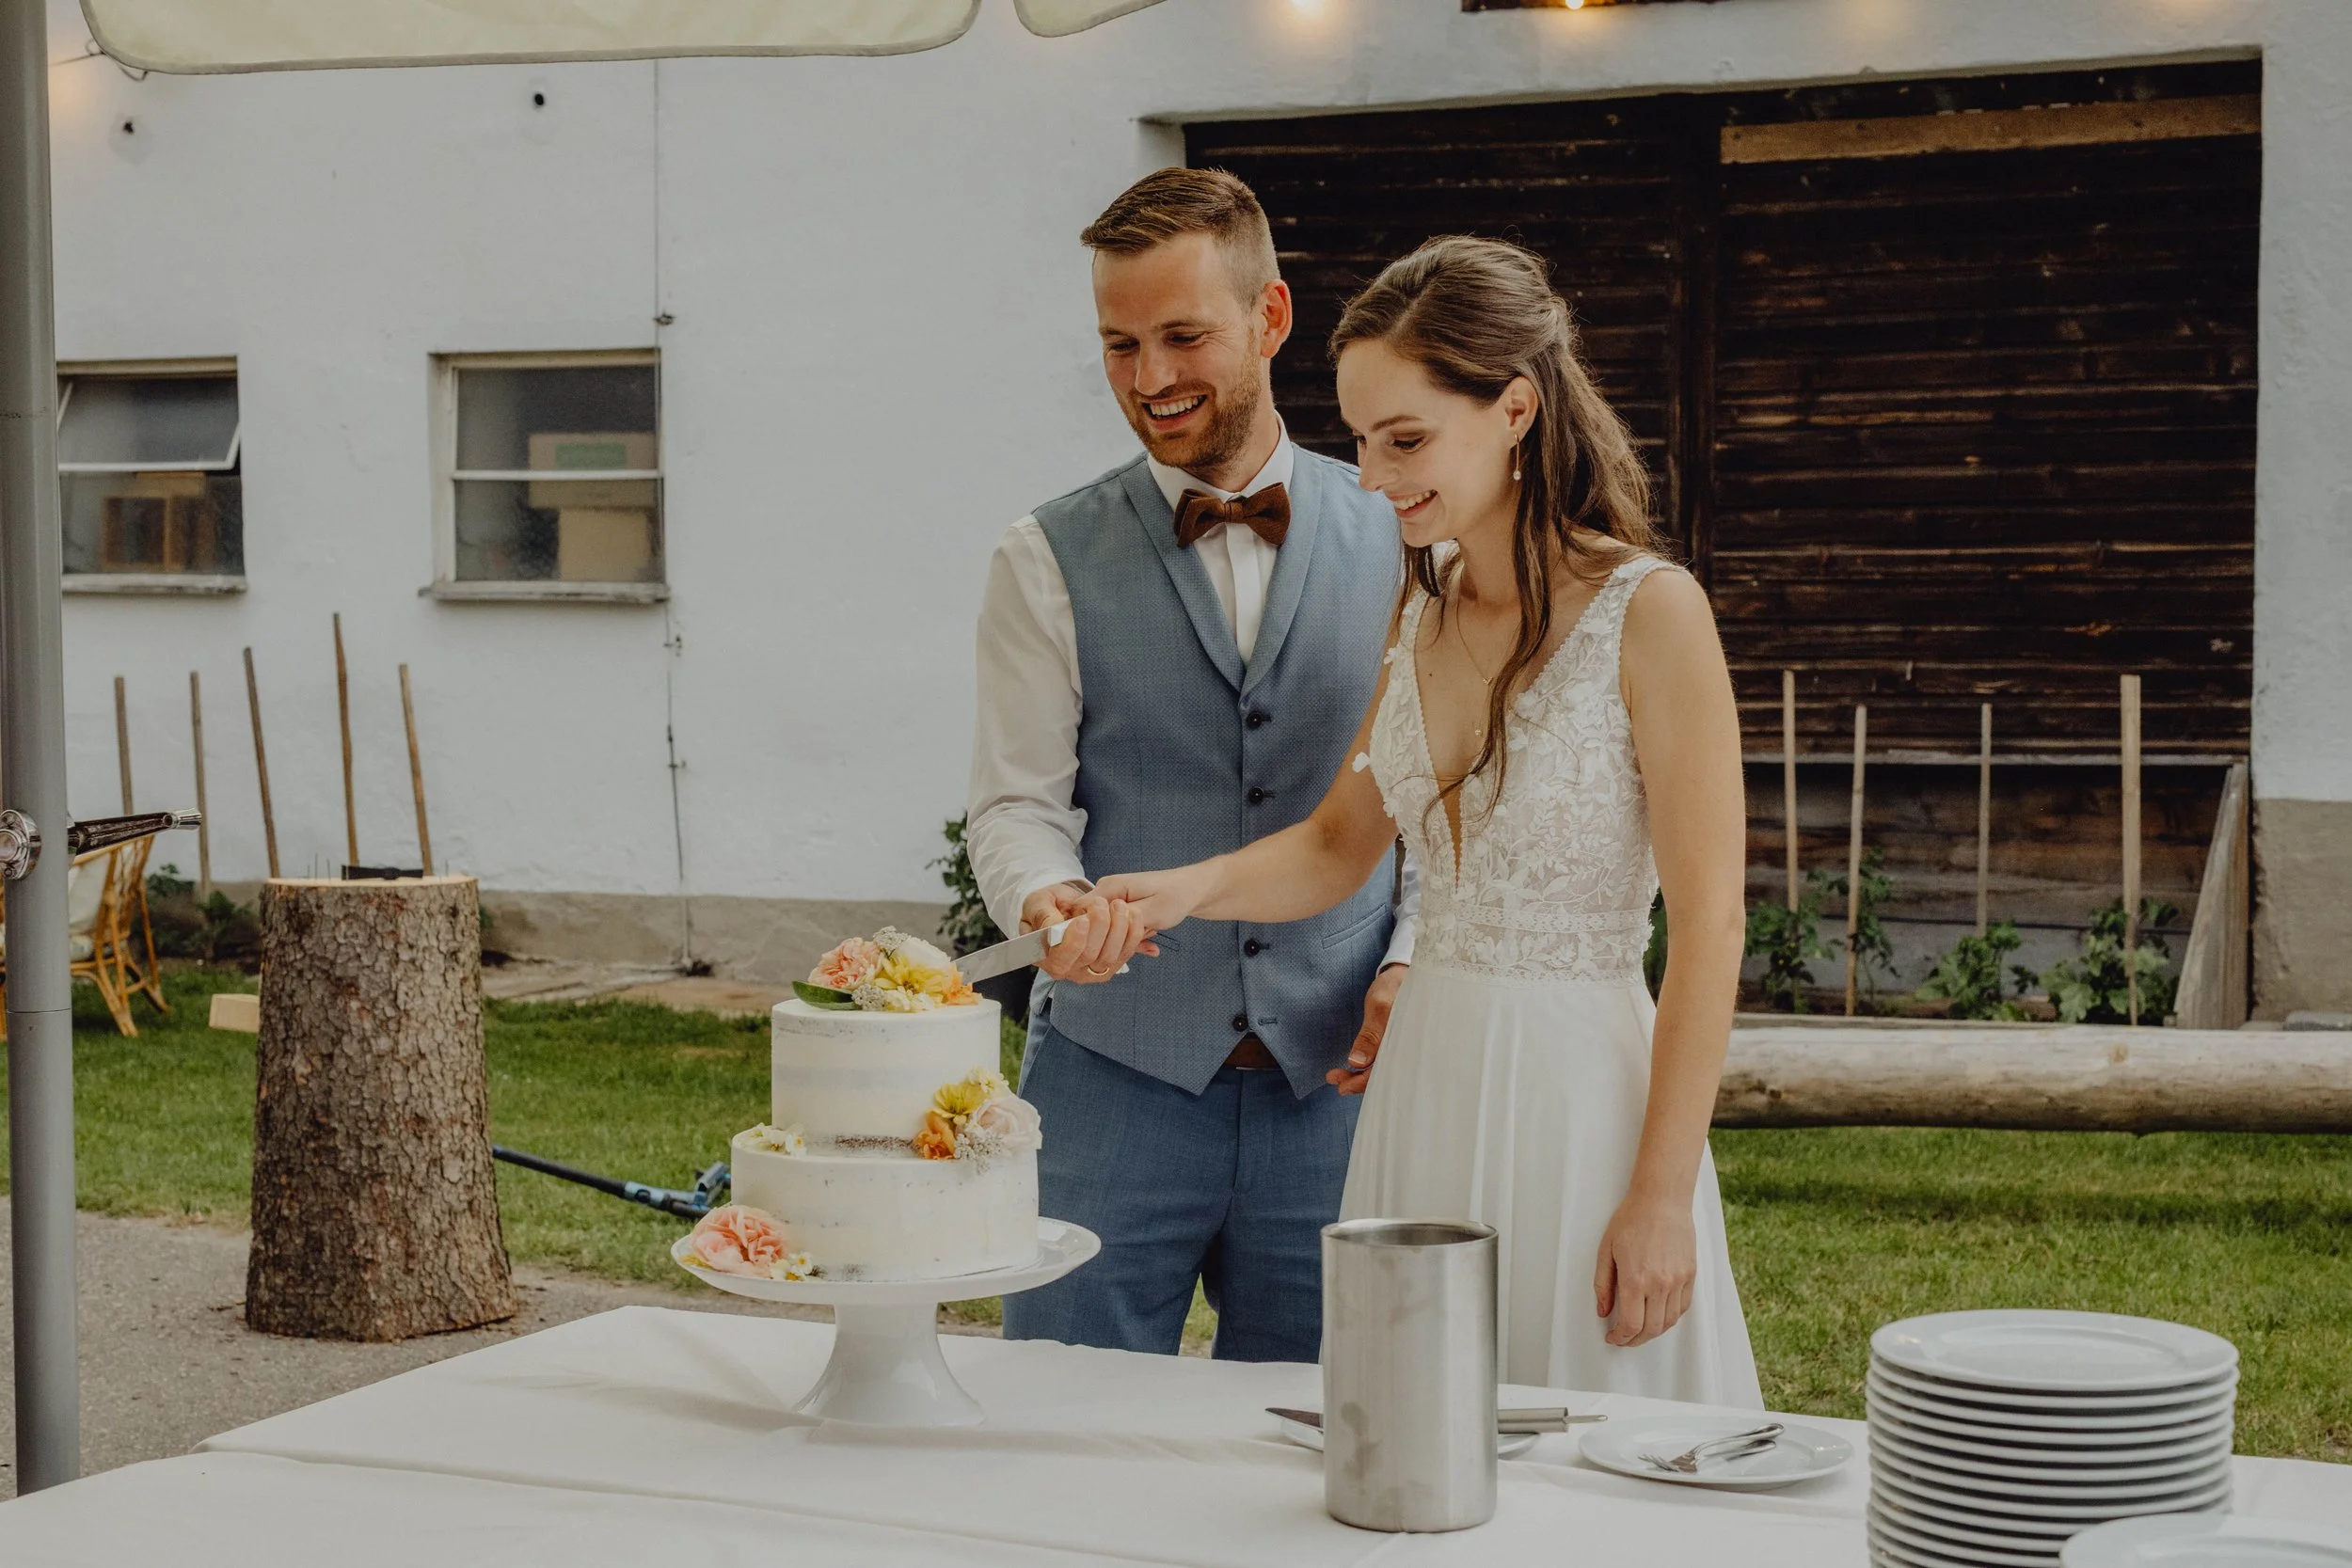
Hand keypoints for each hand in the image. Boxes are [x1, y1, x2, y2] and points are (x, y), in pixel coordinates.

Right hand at [1024, 884, 1158, 984]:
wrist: (1065, 909)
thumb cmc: (1047, 908)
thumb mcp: (1036, 904)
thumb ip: (1042, 914)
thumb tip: (1053, 924)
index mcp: (1045, 958)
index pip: (1060, 959)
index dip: (1073, 942)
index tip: (1083, 919)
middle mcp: (1068, 969)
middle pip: (1088, 957)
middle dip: (1099, 927)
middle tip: (1101, 903)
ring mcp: (1090, 970)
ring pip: (1109, 957)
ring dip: (1118, 929)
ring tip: (1118, 905)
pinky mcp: (1110, 965)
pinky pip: (1125, 953)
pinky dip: (1132, 935)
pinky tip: (1133, 915)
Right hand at [1090, 862, 1216, 937]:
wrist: (1196, 891)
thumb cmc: (1176, 896)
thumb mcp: (1151, 911)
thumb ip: (1120, 920)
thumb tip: (1093, 926)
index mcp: (1108, 887)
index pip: (1078, 915)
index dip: (1091, 934)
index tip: (1115, 939)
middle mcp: (1106, 894)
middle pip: (1092, 927)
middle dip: (1116, 939)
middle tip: (1143, 930)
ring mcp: (1113, 904)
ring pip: (1106, 934)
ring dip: (1128, 941)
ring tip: (1151, 930)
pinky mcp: (1121, 913)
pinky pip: (1118, 934)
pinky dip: (1134, 941)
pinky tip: (1151, 943)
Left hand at [1327, 963, 1405, 1095]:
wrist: (1404, 975)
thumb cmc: (1394, 987)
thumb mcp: (1380, 1006)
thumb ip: (1370, 1035)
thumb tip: (1357, 1063)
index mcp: (1407, 1043)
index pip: (1385, 1073)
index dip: (1363, 1083)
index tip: (1342, 1086)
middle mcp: (1406, 1049)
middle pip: (1383, 1075)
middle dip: (1358, 1082)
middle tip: (1335, 1081)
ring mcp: (1400, 1046)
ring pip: (1381, 1069)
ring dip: (1359, 1074)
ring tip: (1337, 1075)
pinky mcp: (1394, 1042)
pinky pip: (1382, 1059)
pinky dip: (1366, 1065)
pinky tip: (1353, 1066)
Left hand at [1592, 1193, 1697, 1348]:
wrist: (1661, 1201)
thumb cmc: (1631, 1220)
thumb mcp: (1606, 1250)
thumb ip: (1602, 1285)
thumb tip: (1603, 1311)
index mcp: (1635, 1279)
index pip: (1631, 1325)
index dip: (1621, 1338)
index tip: (1614, 1337)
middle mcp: (1660, 1284)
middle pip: (1651, 1329)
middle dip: (1635, 1340)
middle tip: (1625, 1338)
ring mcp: (1678, 1280)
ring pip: (1669, 1322)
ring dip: (1653, 1332)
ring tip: (1640, 1329)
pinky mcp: (1690, 1275)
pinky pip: (1683, 1307)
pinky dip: (1670, 1318)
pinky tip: (1659, 1314)